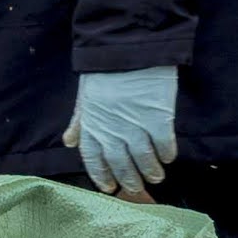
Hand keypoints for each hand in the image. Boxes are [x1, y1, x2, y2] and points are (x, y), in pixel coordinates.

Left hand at [65, 66, 181, 197]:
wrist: (129, 49)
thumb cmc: (105, 71)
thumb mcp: (85, 96)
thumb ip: (79, 121)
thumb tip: (69, 142)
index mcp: (92, 126)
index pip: (94, 160)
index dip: (102, 176)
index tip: (109, 187)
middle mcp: (112, 131)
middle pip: (120, 164)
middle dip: (128, 179)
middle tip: (137, 188)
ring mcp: (135, 126)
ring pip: (143, 159)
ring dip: (150, 171)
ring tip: (155, 177)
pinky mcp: (158, 119)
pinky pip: (164, 145)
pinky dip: (166, 154)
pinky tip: (168, 157)